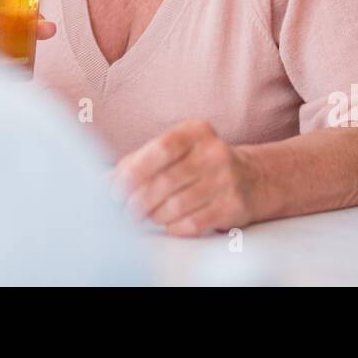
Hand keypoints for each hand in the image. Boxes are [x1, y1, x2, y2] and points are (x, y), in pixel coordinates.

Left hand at [110, 119, 259, 236]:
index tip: (115, 189)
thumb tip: (103, 180)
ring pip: (176, 206)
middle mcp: (214, 152)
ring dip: (153, 215)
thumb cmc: (200, 163)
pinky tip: (168, 223)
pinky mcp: (232, 206)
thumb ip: (139, 161)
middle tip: (126, 210)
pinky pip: (192, 223)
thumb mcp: (175, 151)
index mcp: (195, 131)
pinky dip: (173, 226)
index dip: (133, 171)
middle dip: (137, 201)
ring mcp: (226, 180)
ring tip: (147, 215)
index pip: (160, 149)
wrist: (253, 177)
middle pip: (164, 182)